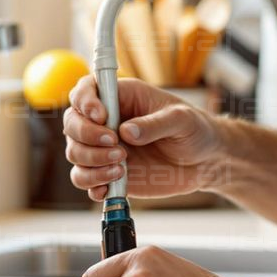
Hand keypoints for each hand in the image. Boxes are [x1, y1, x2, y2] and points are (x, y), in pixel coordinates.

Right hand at [64, 76, 223, 199]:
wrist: (205, 161)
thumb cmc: (194, 130)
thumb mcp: (182, 120)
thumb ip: (155, 124)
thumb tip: (127, 132)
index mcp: (121, 97)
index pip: (86, 90)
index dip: (85, 101)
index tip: (101, 116)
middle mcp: (107, 122)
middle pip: (72, 123)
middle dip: (87, 137)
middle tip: (117, 148)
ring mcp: (104, 149)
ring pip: (75, 153)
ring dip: (91, 163)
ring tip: (121, 168)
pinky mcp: (108, 174)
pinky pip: (85, 180)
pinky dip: (92, 185)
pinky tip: (111, 186)